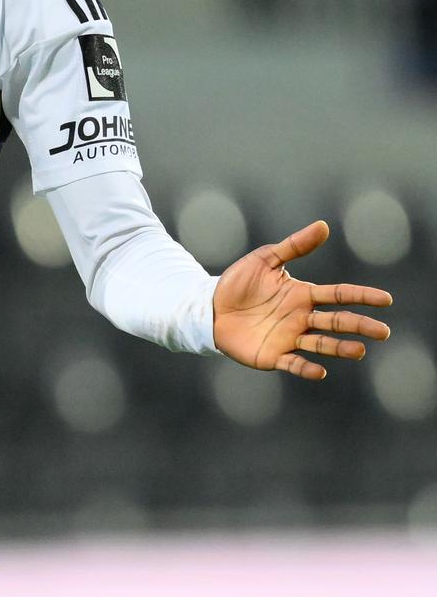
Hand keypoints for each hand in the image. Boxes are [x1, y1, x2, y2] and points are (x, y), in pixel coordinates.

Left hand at [212, 221, 390, 378]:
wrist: (210, 308)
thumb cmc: (239, 283)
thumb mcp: (265, 260)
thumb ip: (293, 246)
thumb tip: (323, 226)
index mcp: (304, 295)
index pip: (340, 295)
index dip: (362, 296)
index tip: (385, 300)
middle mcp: (301, 318)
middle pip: (337, 322)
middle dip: (360, 326)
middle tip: (382, 332)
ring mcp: (288, 338)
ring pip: (321, 343)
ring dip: (340, 348)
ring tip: (359, 350)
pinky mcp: (271, 355)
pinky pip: (292, 363)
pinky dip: (306, 368)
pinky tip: (320, 371)